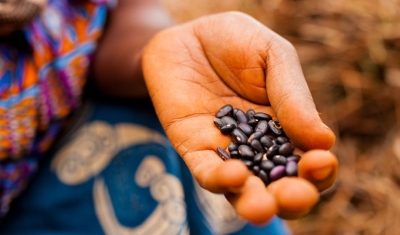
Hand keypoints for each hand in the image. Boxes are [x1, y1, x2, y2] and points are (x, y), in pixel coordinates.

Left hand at [142, 11, 337, 224]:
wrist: (188, 36)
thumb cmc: (236, 42)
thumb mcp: (274, 57)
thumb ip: (294, 97)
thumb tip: (324, 141)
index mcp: (287, 128)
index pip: (310, 164)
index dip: (321, 172)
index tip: (320, 161)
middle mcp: (259, 148)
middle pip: (280, 187)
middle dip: (292, 199)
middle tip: (295, 195)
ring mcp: (226, 152)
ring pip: (243, 190)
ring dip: (255, 203)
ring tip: (263, 206)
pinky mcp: (194, 148)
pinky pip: (207, 172)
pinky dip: (219, 179)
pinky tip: (233, 175)